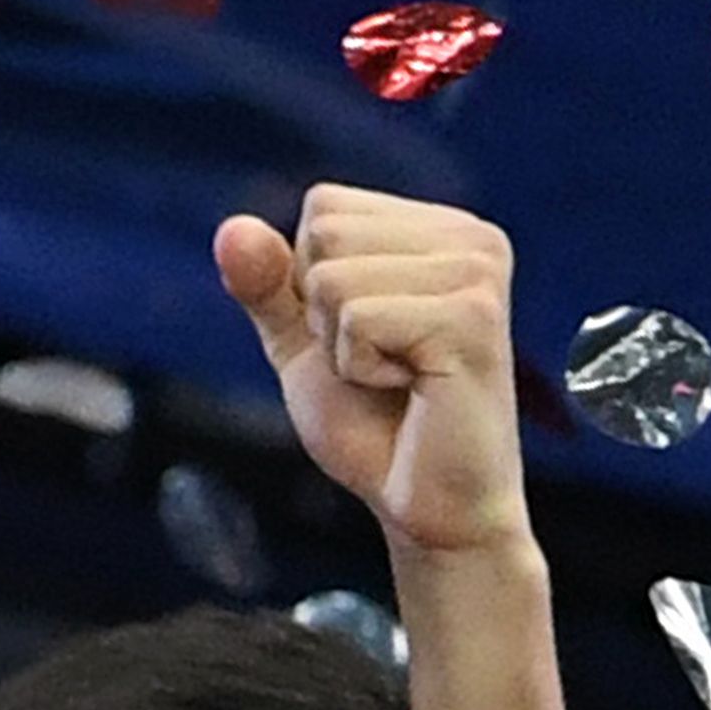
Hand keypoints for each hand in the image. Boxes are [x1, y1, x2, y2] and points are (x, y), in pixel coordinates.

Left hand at [212, 187, 528, 557]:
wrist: (425, 503)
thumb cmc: (374, 425)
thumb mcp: (302, 342)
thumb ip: (265, 283)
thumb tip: (233, 227)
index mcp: (440, 230)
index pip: (323, 206)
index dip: (311, 283)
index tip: (364, 335)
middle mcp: (470, 238)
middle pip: (323, 233)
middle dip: (324, 314)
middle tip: (381, 363)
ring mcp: (477, 273)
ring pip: (334, 278)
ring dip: (343, 346)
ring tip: (398, 377)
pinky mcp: (473, 317)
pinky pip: (357, 321)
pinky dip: (360, 368)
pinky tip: (414, 389)